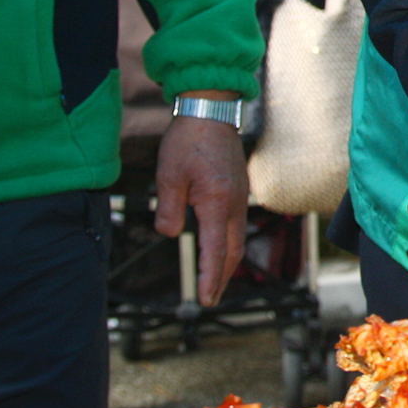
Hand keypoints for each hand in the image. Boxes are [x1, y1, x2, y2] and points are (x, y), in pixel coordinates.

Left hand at [156, 108, 247, 306]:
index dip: (211, 277)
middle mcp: (234, 202)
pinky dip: (229, 241)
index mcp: (216, 202)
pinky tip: (219, 244)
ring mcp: (239, 194)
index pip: (215, 250)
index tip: (206, 298)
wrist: (211, 109)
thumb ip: (169, 209)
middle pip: (232, 249)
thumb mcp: (168, 176)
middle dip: (223, 276)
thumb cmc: (188, 140)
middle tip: (212, 297)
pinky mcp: (237, 187)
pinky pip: (236, 222)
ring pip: (236, 236)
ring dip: (227, 260)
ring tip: (217, 278)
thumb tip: (172, 233)